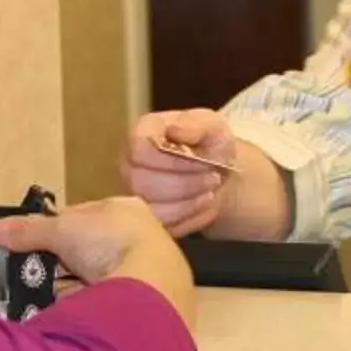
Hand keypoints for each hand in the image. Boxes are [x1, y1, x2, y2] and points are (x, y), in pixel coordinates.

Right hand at [0, 197, 196, 319]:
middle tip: (41, 272)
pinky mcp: (148, 303)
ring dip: (78, 285)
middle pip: (93, 247)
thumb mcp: (62, 229)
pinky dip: (91, 307)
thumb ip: (29, 229)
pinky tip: (74, 313)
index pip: (84, 214)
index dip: (57, 227)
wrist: (153, 290)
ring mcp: (148, 271)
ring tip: (52, 295)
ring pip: (101, 276)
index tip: (36, 243)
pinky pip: (110, 302)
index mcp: (126, 209)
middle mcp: (143, 235)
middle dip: (68, 260)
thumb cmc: (110, 243)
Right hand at [123, 109, 236, 236]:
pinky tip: (206, 207)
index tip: (200, 159)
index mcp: (142, 134)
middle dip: (184, 183)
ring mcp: (134, 193)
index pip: (139, 148)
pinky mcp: (146, 218)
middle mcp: (129, 164)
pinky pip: (162, 226)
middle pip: (142, 181)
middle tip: (213, 179)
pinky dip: (189, 218)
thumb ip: (195, 124)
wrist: (220, 172)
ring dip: (188, 203)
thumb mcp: (212, 126)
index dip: (171, 159)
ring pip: (150, 208)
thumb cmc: (211, 143)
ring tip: (211, 193)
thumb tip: (174, 130)